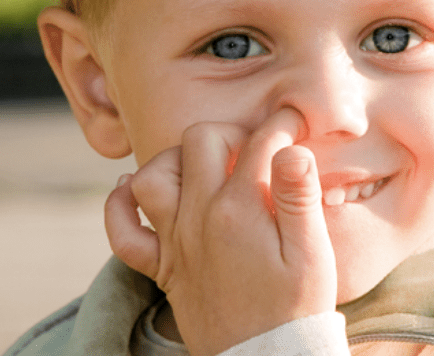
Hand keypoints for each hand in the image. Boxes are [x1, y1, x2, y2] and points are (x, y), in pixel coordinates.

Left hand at [104, 108, 337, 355]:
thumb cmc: (296, 309)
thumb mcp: (312, 253)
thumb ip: (299, 197)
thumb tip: (291, 148)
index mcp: (240, 210)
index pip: (259, 141)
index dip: (282, 124)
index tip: (296, 126)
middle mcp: (199, 218)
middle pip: (200, 140)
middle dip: (230, 132)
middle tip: (255, 149)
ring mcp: (176, 242)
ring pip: (153, 175)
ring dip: (176, 159)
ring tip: (205, 166)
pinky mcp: (164, 268)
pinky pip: (122, 231)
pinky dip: (121, 204)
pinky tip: (134, 190)